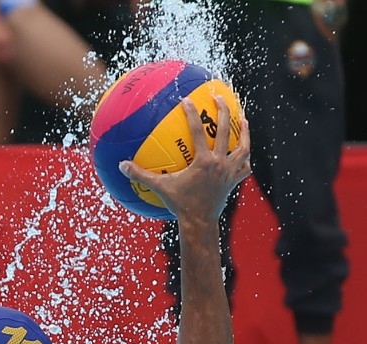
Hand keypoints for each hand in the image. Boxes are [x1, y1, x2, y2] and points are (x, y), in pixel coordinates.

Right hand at [120, 96, 250, 224]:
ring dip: (244, 132)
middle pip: (224, 131)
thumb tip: (121, 165)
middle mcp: (219, 163)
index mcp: (203, 161)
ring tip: (243, 118)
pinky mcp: (234, 182)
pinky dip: (245, 159)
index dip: (192, 113)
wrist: (199, 224)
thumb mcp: (160, 188)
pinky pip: (244, 168)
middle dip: (223, 111)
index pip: (198, 131)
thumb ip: (141, 175)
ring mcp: (229, 172)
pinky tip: (244, 151)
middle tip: (219, 97)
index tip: (187, 99)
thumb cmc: (179, 205)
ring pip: (243, 147)